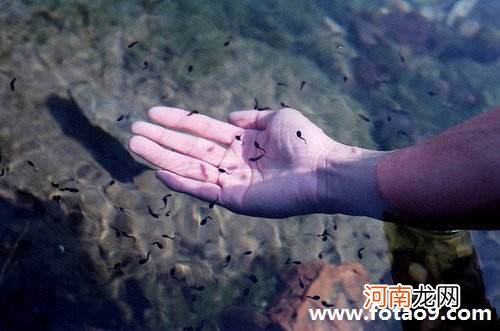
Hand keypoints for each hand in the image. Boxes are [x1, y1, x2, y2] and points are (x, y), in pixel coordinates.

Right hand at [128, 106, 387, 217]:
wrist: (321, 170)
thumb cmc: (304, 141)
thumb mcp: (276, 117)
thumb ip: (252, 117)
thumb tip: (230, 117)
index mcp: (241, 141)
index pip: (201, 129)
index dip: (178, 121)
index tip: (153, 112)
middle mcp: (232, 161)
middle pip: (189, 149)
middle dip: (161, 139)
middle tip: (133, 131)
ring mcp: (231, 181)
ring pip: (189, 167)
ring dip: (162, 157)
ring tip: (136, 145)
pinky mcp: (234, 199)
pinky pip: (202, 189)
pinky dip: (181, 182)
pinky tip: (160, 172)